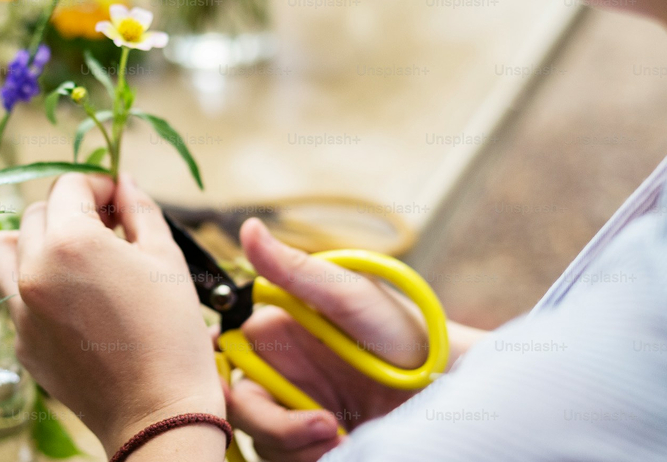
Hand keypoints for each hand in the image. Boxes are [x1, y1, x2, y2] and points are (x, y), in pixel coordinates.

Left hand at [0, 174, 225, 455]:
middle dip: (70, 211)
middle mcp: (33, 270)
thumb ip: (140, 210)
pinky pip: (13, 296)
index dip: (98, 183)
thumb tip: (125, 181)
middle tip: (107, 229)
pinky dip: (35, 286)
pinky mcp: (21, 341)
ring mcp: (19, 309)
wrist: (157, 413)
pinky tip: (74, 303)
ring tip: (68, 255)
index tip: (119, 198)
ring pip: (2, 251)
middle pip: (36, 213)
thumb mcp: (166, 258)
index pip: (68, 185)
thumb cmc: (172, 334)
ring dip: (31, 241)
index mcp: (70, 241)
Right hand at [226, 219, 483, 461]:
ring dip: (296, 445)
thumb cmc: (407, 335)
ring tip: (342, 435)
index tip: (239, 396)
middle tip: (323, 426)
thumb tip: (249, 228)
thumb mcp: (351, 297)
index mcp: (274, 333)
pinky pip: (284, 458)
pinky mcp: (309, 443)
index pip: (223, 358)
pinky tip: (344, 445)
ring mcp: (292, 410)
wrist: (446, 392)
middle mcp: (277, 372)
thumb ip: (296, 270)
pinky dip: (309, 458)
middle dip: (274, 425)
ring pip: (260, 439)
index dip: (220, 379)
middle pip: (238, 407)